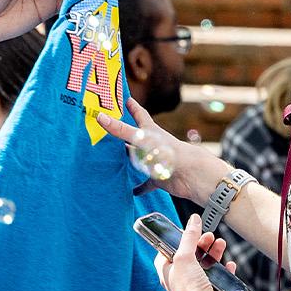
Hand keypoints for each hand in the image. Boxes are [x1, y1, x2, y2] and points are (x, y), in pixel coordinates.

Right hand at [95, 95, 228, 202]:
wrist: (191, 175)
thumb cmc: (169, 152)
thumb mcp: (142, 139)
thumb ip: (121, 130)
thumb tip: (99, 116)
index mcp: (150, 132)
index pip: (140, 115)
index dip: (133, 106)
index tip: (126, 98)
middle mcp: (152, 146)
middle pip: (136, 138)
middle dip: (124, 135)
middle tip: (110, 130)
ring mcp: (155, 162)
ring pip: (139, 160)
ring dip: (129, 160)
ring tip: (114, 161)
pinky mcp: (159, 178)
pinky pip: (146, 184)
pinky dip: (140, 187)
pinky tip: (132, 192)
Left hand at [155, 214, 236, 290]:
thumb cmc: (189, 289)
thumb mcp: (184, 256)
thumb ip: (189, 236)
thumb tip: (193, 219)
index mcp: (167, 273)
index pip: (167, 252)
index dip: (176, 239)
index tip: (187, 231)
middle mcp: (179, 282)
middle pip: (190, 257)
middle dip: (200, 244)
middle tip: (209, 236)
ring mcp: (195, 289)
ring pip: (205, 266)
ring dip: (214, 253)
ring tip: (221, 244)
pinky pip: (218, 279)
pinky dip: (224, 270)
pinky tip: (229, 266)